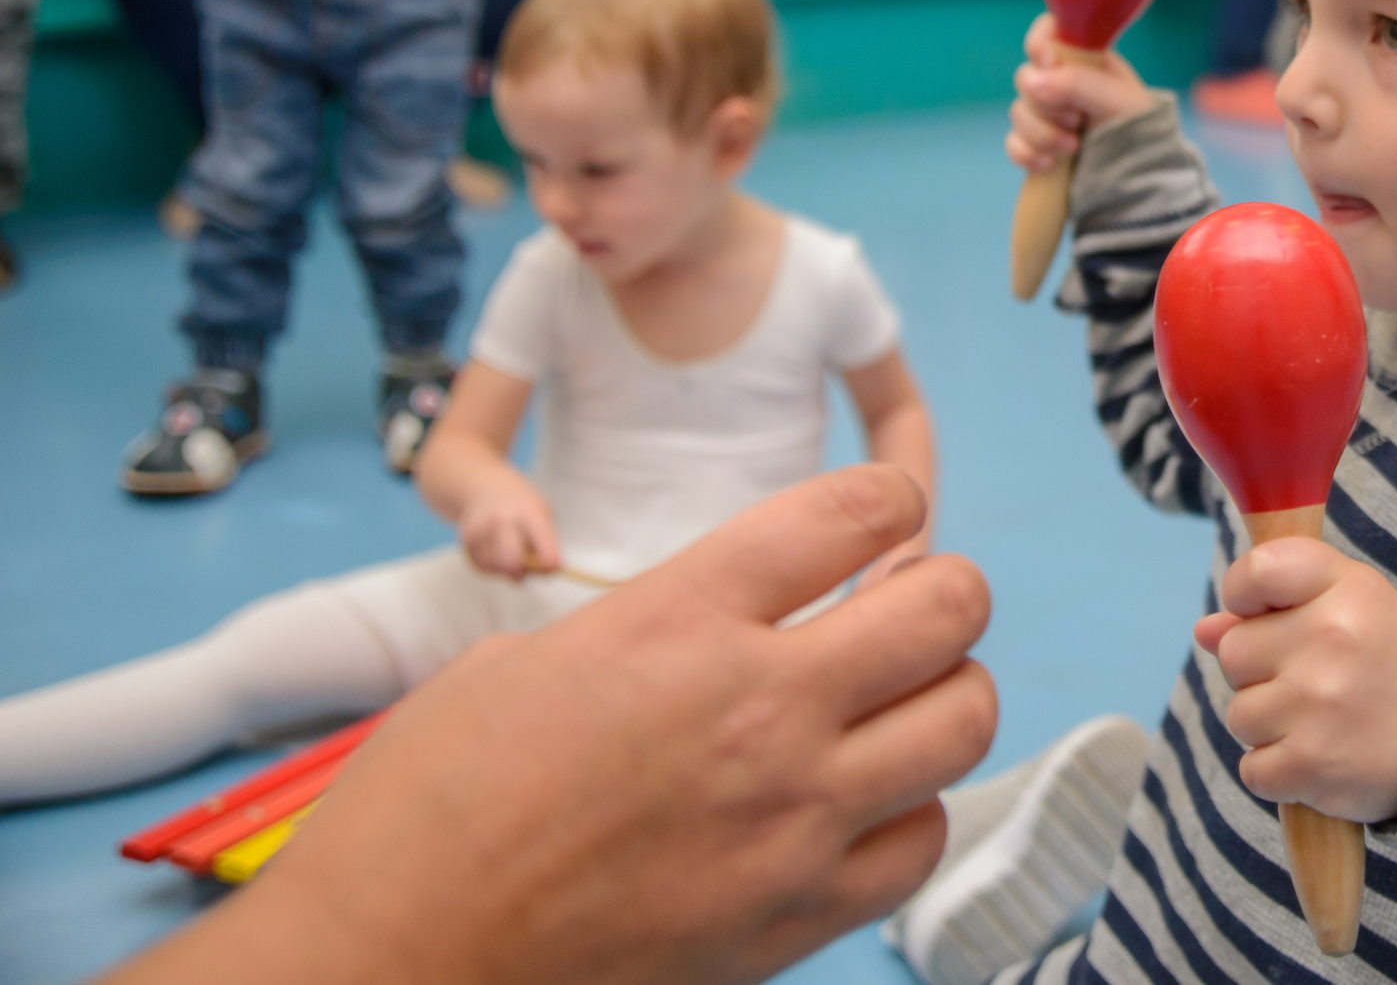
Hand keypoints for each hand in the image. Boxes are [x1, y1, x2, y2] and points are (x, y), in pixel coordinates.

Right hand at [111, 467, 996, 984]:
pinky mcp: (795, 916)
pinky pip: (924, 838)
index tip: (883, 514)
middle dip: (940, 589)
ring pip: (966, 717)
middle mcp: (758, 708)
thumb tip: (721, 620)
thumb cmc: (426, 806)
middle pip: (950, 606)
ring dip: (943, 691)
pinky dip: (911, 809)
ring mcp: (790, 818)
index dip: (887, 498)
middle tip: (901, 606)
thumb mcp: (528, 658)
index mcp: (680, 620)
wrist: (389, 961)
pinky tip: (862, 801)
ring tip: (895, 701)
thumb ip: (654, 622)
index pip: (856, 510)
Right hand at [1006, 12, 1154, 173]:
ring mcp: (1046, 114)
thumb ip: (1077, 83)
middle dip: (1048, 104)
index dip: (1040, 44)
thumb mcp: (1116, 98)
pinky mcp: (1036, 144)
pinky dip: (1027, 154)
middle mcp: (1060, 81)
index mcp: (1082, 58)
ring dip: (1042, 134)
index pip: (1047, 32)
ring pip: (1017, 113)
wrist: (1141, 171)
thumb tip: (1034, 81)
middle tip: (1078, 118)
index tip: (1050, 63)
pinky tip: (1049, 164)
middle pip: (1025, 78)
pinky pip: (1013, 143)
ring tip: (1073, 146)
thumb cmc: (1138, 127)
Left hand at [1193, 540, 1396, 824]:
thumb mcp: (1352, 609)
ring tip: (1322, 722)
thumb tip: (1205, 631)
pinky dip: (1278, 773)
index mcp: (1345, 588)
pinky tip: (1319, 758)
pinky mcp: (1312, 764)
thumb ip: (1276, 607)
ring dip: (1270, 727)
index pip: (1257, 570)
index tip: (1262, 613)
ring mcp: (1319, 703)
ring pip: (1239, 714)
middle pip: (1233, 652)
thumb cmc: (1388, 665)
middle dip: (1260, 671)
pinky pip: (1252, 769)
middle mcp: (1331, 638)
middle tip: (1313, 681)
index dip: (1243, 594)